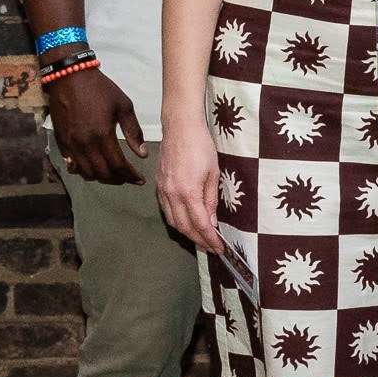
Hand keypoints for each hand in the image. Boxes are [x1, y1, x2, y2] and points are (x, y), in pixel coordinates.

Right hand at [46, 67, 146, 184]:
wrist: (69, 77)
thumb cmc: (100, 89)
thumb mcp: (124, 106)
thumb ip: (133, 132)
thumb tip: (143, 154)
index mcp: (102, 135)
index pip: (119, 165)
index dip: (130, 175)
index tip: (140, 180)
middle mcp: (84, 143)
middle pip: (102, 173)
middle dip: (118, 179)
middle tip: (128, 178)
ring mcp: (70, 143)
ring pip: (86, 172)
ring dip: (101, 178)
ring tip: (113, 175)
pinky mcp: (61, 141)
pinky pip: (72, 164)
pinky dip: (83, 171)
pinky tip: (92, 168)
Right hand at [153, 121, 223, 252]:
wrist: (180, 128)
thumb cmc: (201, 146)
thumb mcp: (213, 173)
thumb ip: (211, 200)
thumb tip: (211, 222)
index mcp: (187, 192)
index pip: (199, 224)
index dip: (209, 239)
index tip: (219, 248)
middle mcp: (171, 194)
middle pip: (183, 227)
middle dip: (198, 241)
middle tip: (211, 248)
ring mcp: (162, 190)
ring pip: (172, 221)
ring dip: (187, 233)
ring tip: (201, 239)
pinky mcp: (158, 186)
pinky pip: (166, 210)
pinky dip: (177, 220)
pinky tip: (187, 222)